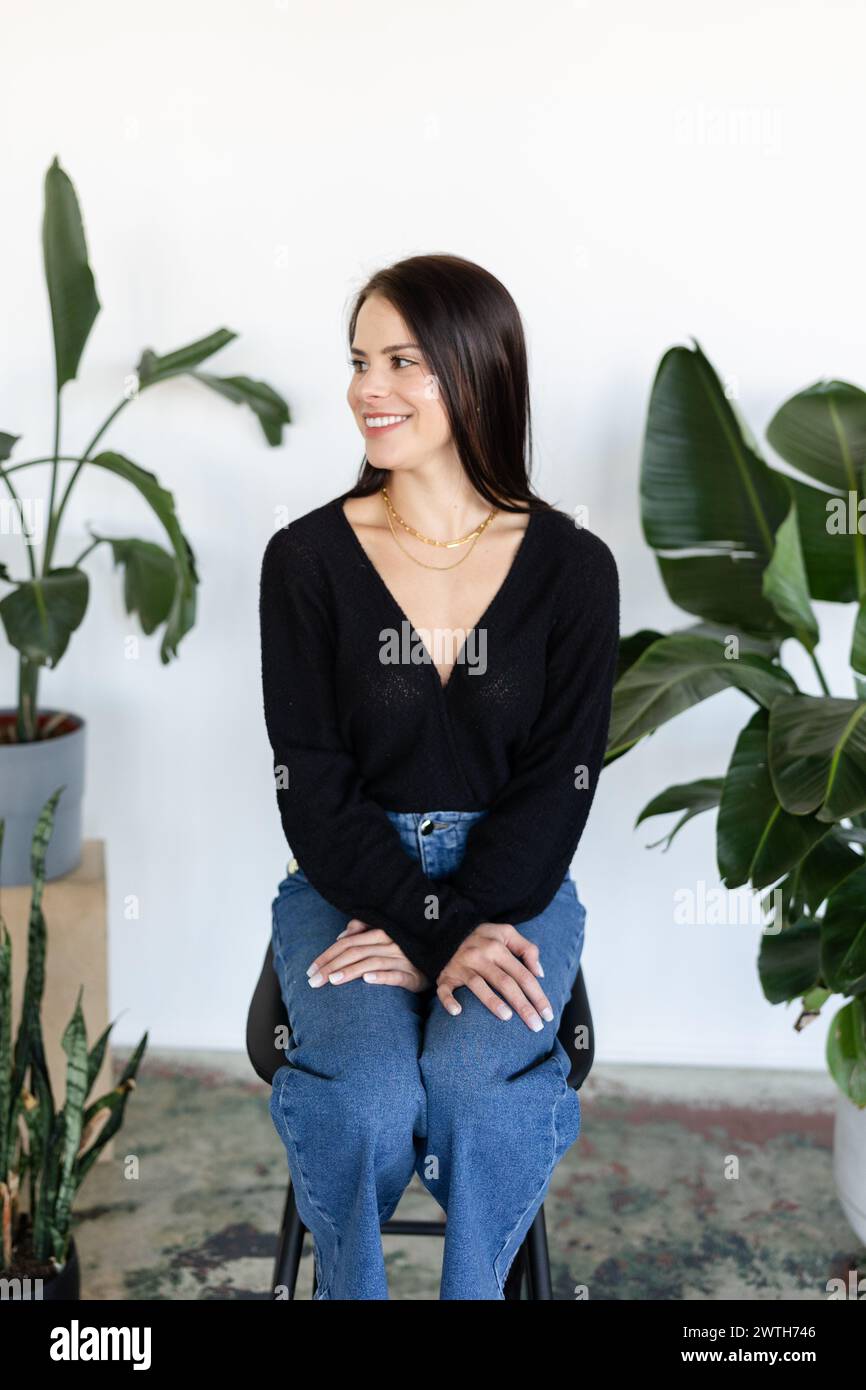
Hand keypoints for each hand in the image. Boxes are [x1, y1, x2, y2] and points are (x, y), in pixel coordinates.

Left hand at [306, 918, 429, 991]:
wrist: (437, 959)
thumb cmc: (405, 949)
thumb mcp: (384, 937)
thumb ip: (362, 931)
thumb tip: (340, 936)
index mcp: (379, 932)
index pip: (346, 943)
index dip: (326, 955)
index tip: (310, 969)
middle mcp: (388, 943)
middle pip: (353, 952)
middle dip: (330, 966)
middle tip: (312, 981)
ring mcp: (401, 959)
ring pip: (370, 962)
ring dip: (350, 971)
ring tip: (331, 981)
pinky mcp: (412, 975)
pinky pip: (395, 975)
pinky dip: (380, 976)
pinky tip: (366, 980)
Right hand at [436, 923, 553, 1031]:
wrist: (449, 932)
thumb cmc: (485, 939)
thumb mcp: (506, 934)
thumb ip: (527, 949)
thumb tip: (539, 973)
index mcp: (497, 946)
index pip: (523, 974)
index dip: (537, 995)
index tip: (548, 1014)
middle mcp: (479, 955)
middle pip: (505, 982)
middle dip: (523, 1005)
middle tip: (536, 1026)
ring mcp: (461, 966)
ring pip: (478, 985)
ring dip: (492, 1001)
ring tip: (507, 1017)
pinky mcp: (445, 975)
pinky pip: (444, 989)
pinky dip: (449, 1000)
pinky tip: (457, 1012)